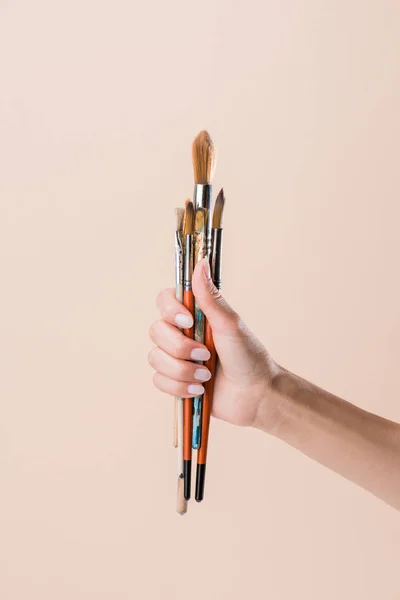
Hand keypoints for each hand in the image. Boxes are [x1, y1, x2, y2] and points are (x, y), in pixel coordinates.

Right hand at [149, 257, 279, 429]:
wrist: (256, 395)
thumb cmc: (248, 356)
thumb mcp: (230, 324)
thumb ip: (211, 296)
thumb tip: (201, 262)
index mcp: (194, 315)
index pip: (164, 300)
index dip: (170, 311)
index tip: (188, 322)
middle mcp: (182, 333)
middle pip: (155, 331)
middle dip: (180, 348)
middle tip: (206, 355)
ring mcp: (176, 357)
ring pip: (155, 358)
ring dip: (182, 370)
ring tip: (206, 375)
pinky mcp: (175, 380)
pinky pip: (159, 381)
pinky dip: (179, 387)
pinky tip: (199, 389)